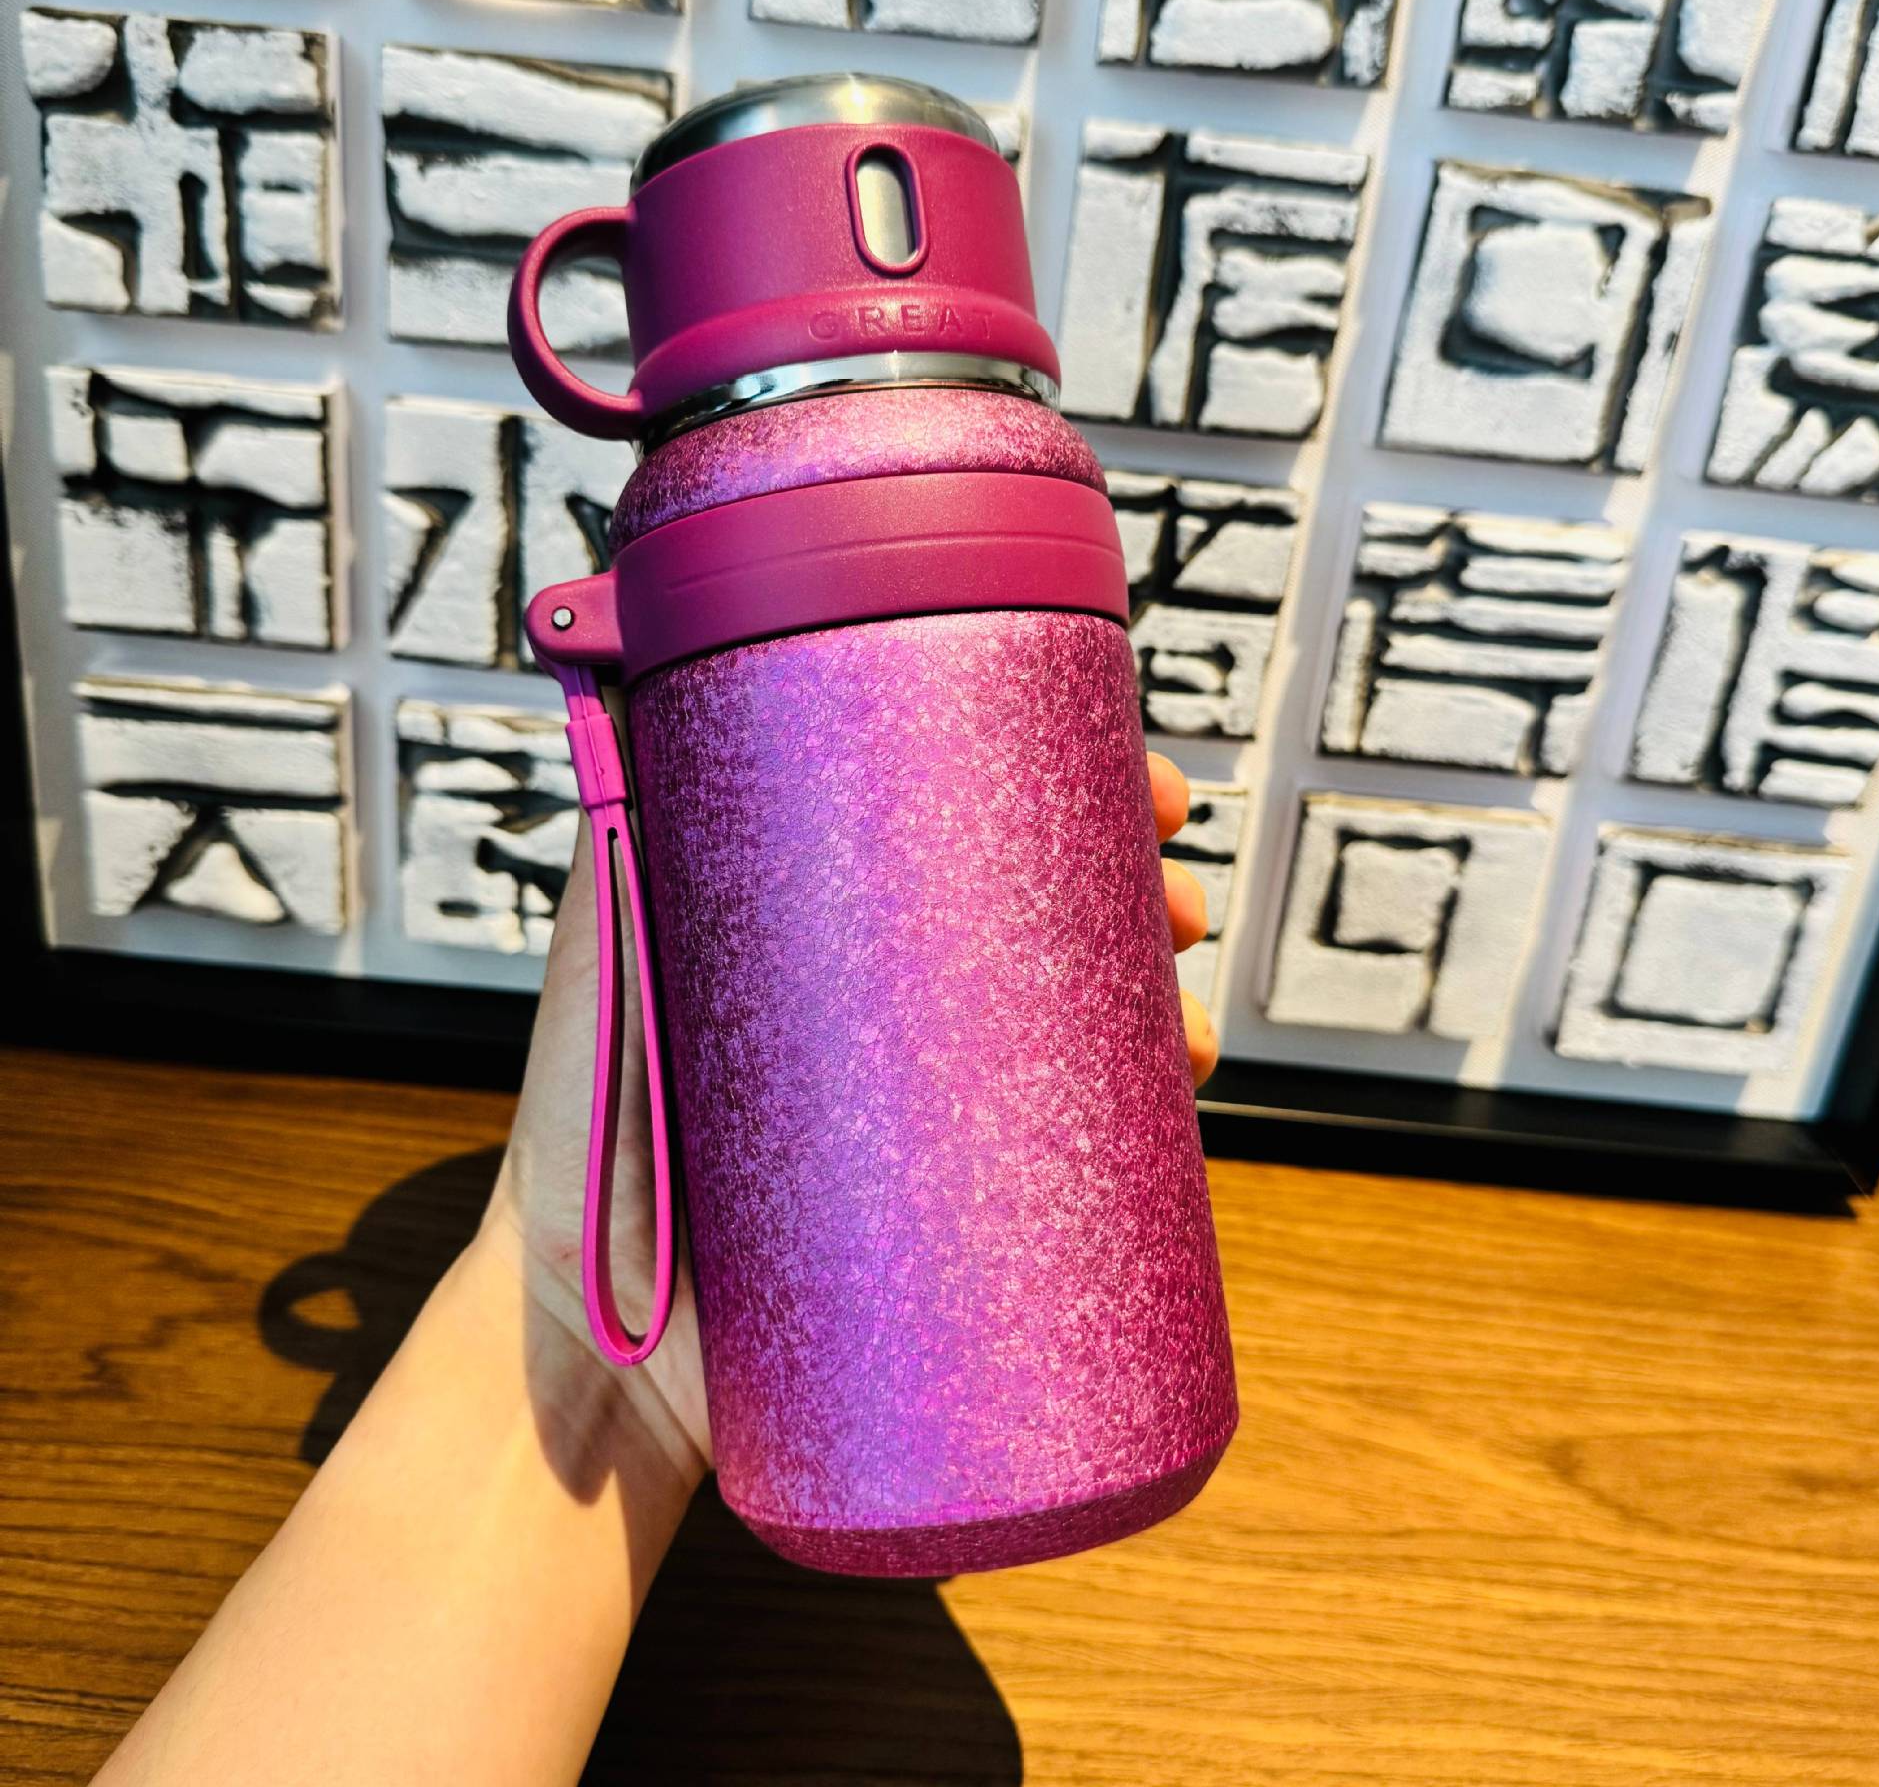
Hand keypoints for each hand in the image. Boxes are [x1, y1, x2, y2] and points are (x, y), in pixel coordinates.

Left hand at [478, 749, 1222, 1474]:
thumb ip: (627, 825)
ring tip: (1190, 1023)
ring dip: (1160, 1009)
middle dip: (1140, 897)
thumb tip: (626, 661)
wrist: (579, 1327)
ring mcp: (929, 1113)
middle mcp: (896, 1014)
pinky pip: (1065, 1155)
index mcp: (838, 932)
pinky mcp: (951, 1214)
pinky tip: (1174, 1100)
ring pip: (1076, 1033)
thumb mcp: (602, 947)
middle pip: (1048, 923)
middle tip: (1179, 900)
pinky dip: (1136, 1121)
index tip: (1138, 784)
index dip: (1069, 792)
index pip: (973, 833)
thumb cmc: (578, 1123)